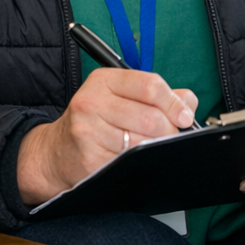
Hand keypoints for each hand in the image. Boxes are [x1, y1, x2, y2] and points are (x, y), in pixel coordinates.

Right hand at [17, 68, 196, 204]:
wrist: (55, 153)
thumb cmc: (95, 122)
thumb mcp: (120, 97)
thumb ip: (158, 95)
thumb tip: (188, 103)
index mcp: (103, 81)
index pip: (150, 85)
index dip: (174, 103)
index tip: (185, 117)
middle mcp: (91, 102)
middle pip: (151, 117)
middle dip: (169, 131)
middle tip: (171, 137)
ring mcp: (88, 131)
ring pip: (143, 142)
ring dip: (155, 149)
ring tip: (151, 148)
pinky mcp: (89, 158)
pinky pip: (129, 162)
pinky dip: (140, 163)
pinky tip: (135, 160)